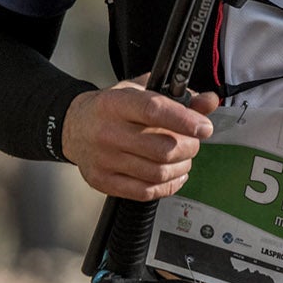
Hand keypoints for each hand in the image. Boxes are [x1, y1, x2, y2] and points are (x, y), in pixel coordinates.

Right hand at [64, 74, 218, 200]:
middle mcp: (107, 132)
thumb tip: (209, 101)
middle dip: (189, 147)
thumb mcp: (139, 91)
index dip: (185, 120)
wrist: (73, 127)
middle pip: (161, 148)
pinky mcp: (103, 181)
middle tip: (194, 142)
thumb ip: (177, 96)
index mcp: (115, 103)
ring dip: (182, 167)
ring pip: (157, 172)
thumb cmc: (111, 108)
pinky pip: (146, 191)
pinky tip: (174, 174)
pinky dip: (168, 185)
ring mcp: (104, 160)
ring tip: (184, 158)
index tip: (204, 127)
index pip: (154, 111)